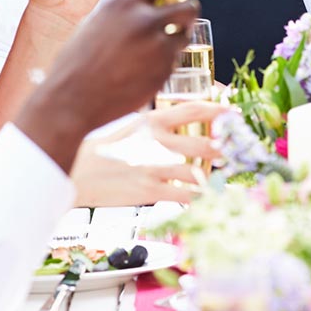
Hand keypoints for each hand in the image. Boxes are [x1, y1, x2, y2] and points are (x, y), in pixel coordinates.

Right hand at [18, 0, 207, 168]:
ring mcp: (157, 45)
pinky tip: (141, 71)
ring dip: (178, 39)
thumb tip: (154, 1)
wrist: (72, 98)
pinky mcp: (163, 70)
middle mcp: (144, 18)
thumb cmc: (79, 60)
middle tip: (185, 20)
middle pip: (189, 7)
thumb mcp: (98, 21)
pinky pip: (175, 59)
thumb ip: (126, 9)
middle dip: (190, 12)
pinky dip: (165, 63)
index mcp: (124, 1)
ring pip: (186, 34)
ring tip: (152, 50)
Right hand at [71, 103, 223, 205]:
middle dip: (225, 151)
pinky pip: (185, 196)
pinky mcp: (150, 190)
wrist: (73, 172)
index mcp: (151, 119)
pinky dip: (199, 199)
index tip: (235, 113)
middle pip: (204, 145)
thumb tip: (179, 128)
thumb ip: (154, 127)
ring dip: (215, 178)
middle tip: (237, 153)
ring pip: (199, 174)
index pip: (193, 109)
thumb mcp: (127, 127)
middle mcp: (156, 141)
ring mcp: (154, 166)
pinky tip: (208, 200)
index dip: (218, 111)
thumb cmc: (99, 150)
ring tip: (226, 179)